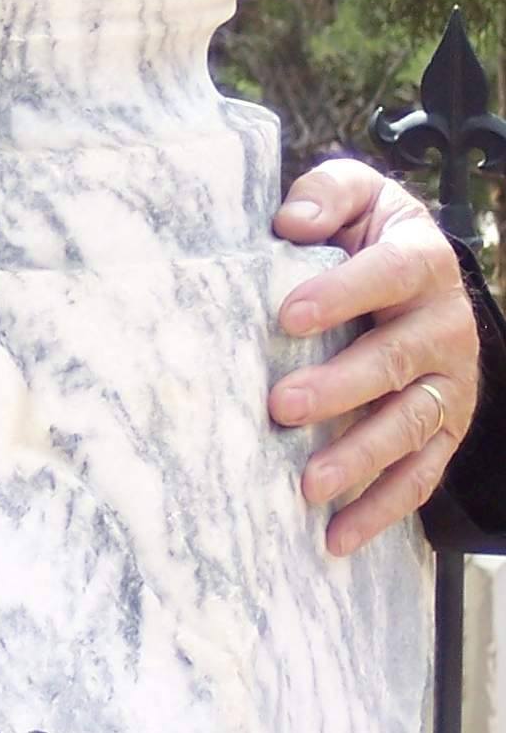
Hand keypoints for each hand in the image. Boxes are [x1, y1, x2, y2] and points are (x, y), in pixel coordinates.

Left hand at [269, 157, 478, 556]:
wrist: (418, 272)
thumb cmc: (365, 234)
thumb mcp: (356, 196)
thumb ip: (327, 195)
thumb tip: (293, 221)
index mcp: (419, 262)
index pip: (386, 274)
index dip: (341, 294)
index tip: (287, 316)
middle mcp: (445, 326)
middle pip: (396, 360)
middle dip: (342, 387)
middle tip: (282, 405)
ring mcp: (450, 384)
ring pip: (410, 425)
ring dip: (362, 458)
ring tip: (310, 485)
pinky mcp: (444, 430)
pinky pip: (419, 476)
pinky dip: (380, 510)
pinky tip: (336, 538)